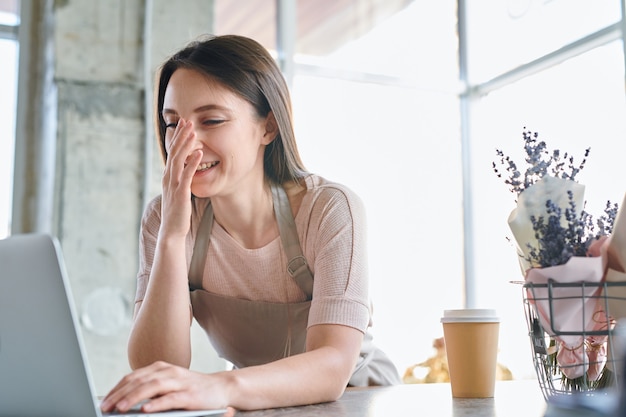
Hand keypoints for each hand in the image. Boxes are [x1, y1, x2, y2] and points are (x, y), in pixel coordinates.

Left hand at [100, 361, 234, 414]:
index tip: (104, 401)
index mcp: (160, 368)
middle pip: (139, 381)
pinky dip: (157, 403)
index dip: (116, 389)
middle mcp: (168, 372)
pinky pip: (171, 398)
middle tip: (105, 407)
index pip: (132, 377)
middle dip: (119, 394)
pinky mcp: (190, 394)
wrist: (222, 387)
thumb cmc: (192, 388)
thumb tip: (124, 400)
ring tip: (120, 408)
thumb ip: (150, 388)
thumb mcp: (168, 385)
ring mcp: (179, 382)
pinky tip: (145, 410)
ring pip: (152, 387)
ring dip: (134, 398)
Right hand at [160, 119, 202, 237]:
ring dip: (186, 145)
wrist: (171, 230)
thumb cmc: (177, 212)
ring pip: (179, 160)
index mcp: (168, 176)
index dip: (177, 138)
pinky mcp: (181, 193)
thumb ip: (181, 179)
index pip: (172, 152)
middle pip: (174, 152)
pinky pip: (187, 175)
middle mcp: (168, 178)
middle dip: (180, 136)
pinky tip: (199, 153)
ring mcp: (174, 185)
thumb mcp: (178, 191)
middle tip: (187, 121)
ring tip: (193, 132)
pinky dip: (193, 163)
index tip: (182, 124)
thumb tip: (187, 169)